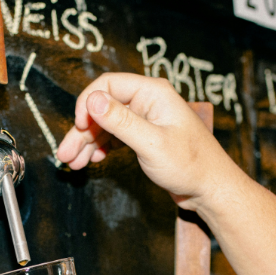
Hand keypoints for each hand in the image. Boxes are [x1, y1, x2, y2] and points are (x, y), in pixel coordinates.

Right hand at [56, 73, 236, 209]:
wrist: (211, 189)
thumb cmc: (191, 165)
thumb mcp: (151, 143)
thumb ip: (121, 121)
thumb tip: (92, 101)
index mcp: (152, 93)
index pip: (108, 85)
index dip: (88, 104)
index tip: (78, 127)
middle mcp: (148, 103)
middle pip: (103, 108)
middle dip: (82, 131)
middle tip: (64, 154)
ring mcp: (146, 120)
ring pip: (106, 126)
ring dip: (87, 143)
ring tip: (72, 163)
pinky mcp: (145, 138)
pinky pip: (116, 137)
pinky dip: (101, 148)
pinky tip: (92, 160)